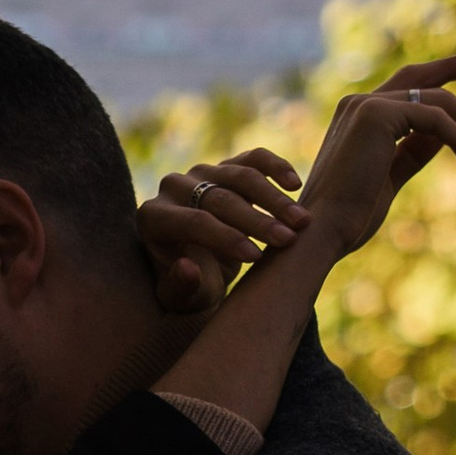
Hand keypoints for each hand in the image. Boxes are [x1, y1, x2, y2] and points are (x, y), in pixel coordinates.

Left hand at [137, 150, 305, 316]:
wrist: (202, 266)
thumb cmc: (191, 285)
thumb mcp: (183, 296)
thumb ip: (181, 286)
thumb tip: (187, 268)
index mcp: (154, 217)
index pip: (194, 222)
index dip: (226, 238)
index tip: (257, 258)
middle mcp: (174, 187)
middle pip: (219, 198)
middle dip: (257, 220)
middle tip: (288, 239)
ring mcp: (201, 172)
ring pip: (241, 176)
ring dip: (275, 199)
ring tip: (301, 222)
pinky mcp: (227, 165)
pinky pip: (254, 158)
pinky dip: (276, 167)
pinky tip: (295, 185)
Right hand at [294, 52, 455, 251]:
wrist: (321, 235)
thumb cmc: (349, 218)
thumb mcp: (390, 178)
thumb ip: (413, 151)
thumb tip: (444, 135)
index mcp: (359, 115)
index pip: (410, 83)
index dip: (445, 69)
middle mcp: (360, 102)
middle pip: (429, 85)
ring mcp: (367, 104)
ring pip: (440, 103)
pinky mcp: (377, 115)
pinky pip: (435, 119)